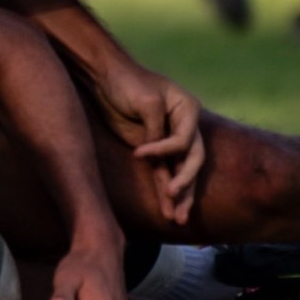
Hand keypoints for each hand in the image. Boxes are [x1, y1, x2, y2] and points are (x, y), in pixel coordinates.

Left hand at [86, 58, 204, 225]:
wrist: (106, 80)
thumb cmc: (129, 83)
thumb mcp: (146, 101)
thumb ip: (156, 130)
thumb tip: (157, 157)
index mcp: (187, 109)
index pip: (185, 139)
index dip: (165, 150)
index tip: (139, 153)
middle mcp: (184, 127)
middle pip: (193, 160)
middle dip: (185, 181)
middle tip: (174, 195)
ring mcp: (170, 142)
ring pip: (182, 173)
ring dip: (181, 196)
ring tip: (179, 219)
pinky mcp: (154, 153)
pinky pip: (164, 175)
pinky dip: (165, 193)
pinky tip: (169, 212)